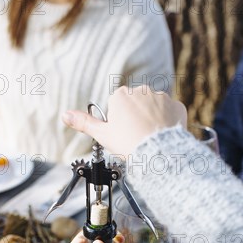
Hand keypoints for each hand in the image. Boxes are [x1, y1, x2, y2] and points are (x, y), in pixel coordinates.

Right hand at [62, 87, 186, 155]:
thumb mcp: (102, 134)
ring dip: (151, 120)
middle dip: (135, 118)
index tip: (121, 134)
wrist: (158, 152)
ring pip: (153, 109)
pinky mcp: (176, 106)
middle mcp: (142, 91)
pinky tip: (162, 135)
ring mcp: (161, 97)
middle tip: (134, 137)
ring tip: (149, 138)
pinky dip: (167, 123)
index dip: (118, 122)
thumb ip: (84, 123)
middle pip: (135, 106)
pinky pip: (170, 113)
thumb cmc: (129, 143)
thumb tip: (65, 115)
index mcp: (121, 95)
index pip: (117, 106)